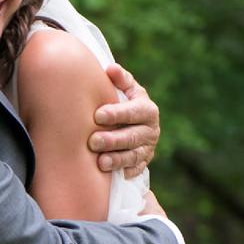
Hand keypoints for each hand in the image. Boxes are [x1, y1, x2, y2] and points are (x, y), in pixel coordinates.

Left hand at [91, 63, 158, 180]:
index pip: (134, 111)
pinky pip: (136, 170)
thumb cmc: (123, 105)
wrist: (133, 127)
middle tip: (93, 141)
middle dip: (113, 139)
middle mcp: (151, 129)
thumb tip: (110, 69)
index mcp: (147, 109)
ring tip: (100, 162)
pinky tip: (115, 175)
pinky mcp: (143, 164)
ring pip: (134, 155)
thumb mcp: (126, 92)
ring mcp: (148, 148)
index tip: (98, 115)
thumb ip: (120, 81)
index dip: (117, 113)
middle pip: (133, 136)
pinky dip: (126, 172)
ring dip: (117, 159)